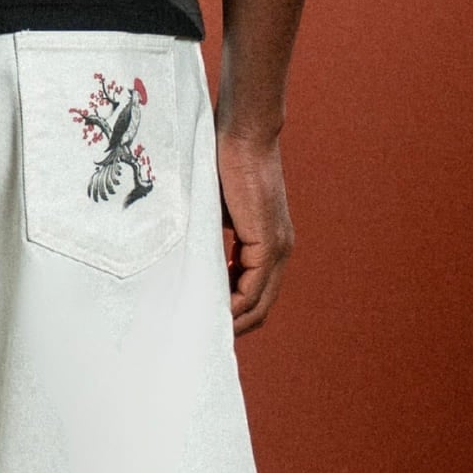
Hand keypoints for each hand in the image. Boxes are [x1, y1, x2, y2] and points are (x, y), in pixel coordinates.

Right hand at [216, 125, 292, 335]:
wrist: (242, 133)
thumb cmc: (224, 163)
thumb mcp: (216, 212)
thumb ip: (212, 238)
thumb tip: (192, 260)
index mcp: (268, 244)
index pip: (256, 294)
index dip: (233, 313)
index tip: (205, 323)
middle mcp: (280, 250)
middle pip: (261, 308)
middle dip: (234, 327)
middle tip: (202, 338)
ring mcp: (277, 247)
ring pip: (258, 303)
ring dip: (233, 321)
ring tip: (203, 331)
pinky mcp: (268, 242)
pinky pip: (253, 288)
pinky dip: (234, 306)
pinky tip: (213, 313)